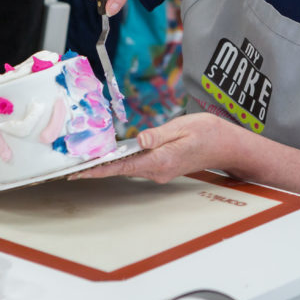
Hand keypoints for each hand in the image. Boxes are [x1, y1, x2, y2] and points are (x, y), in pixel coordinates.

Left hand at [69, 113, 231, 182]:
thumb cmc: (209, 133)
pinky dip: (121, 161)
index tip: (80, 173)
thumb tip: (138, 140)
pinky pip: (138, 164)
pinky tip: (110, 156)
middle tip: (72, 167)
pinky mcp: (162, 167)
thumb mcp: (184, 127)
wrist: (227, 145)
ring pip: (129, 168)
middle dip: (98, 168)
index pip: (124, 167)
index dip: (100, 169)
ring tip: (84, 162)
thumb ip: (159, 135)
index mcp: (162, 160)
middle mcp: (159, 170)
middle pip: (122, 170)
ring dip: (108, 165)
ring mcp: (161, 171)